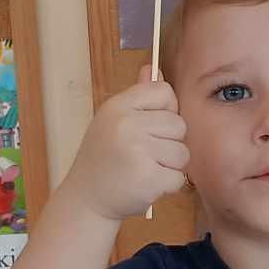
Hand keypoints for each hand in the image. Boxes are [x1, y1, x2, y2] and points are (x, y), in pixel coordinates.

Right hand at [57, 64, 186, 221]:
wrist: (86, 199)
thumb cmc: (104, 158)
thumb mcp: (113, 121)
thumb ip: (138, 97)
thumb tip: (153, 68)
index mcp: (118, 107)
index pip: (164, 92)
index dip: (165, 111)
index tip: (150, 126)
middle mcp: (126, 125)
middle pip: (179, 124)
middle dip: (168, 143)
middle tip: (144, 154)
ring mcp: (137, 152)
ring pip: (182, 153)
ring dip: (169, 166)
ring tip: (145, 169)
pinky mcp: (148, 179)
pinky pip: (178, 178)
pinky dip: (167, 186)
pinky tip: (146, 185)